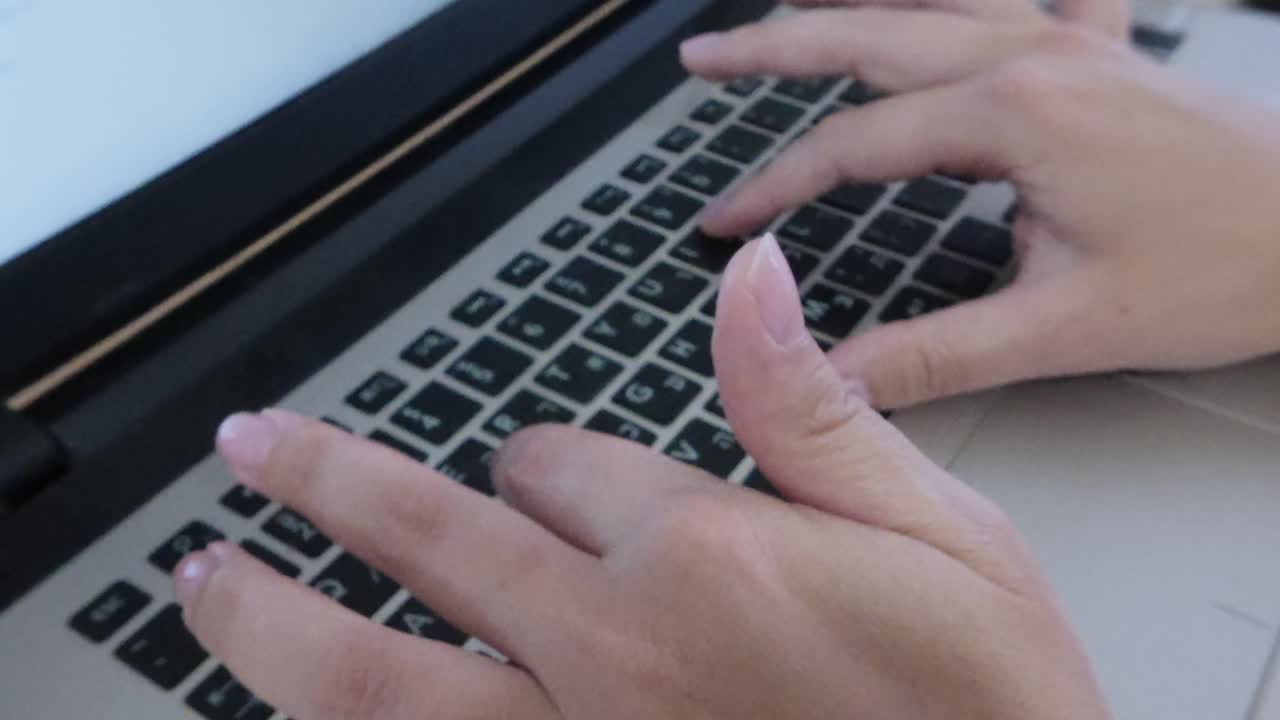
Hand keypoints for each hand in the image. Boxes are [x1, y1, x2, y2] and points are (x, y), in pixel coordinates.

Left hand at [174, 236, 1107, 718]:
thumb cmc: (988, 717)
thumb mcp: (943, 537)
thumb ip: (812, 410)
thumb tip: (749, 279)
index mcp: (706, 559)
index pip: (561, 465)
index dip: (552, 459)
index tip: (558, 474)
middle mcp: (617, 653)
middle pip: (424, 539)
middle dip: (323, 484)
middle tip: (251, 452)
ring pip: (372, 680)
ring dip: (272, 624)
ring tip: (207, 586)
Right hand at [682, 0, 1279, 409]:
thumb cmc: (1230, 268)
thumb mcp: (1067, 326)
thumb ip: (938, 352)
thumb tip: (838, 378)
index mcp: (1015, 115)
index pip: (854, 146)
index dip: (774, 187)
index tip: (722, 224)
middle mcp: (1034, 56)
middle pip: (870, 35)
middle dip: (773, 49)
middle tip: (702, 61)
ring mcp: (1070, 41)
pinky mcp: (1102, 50)